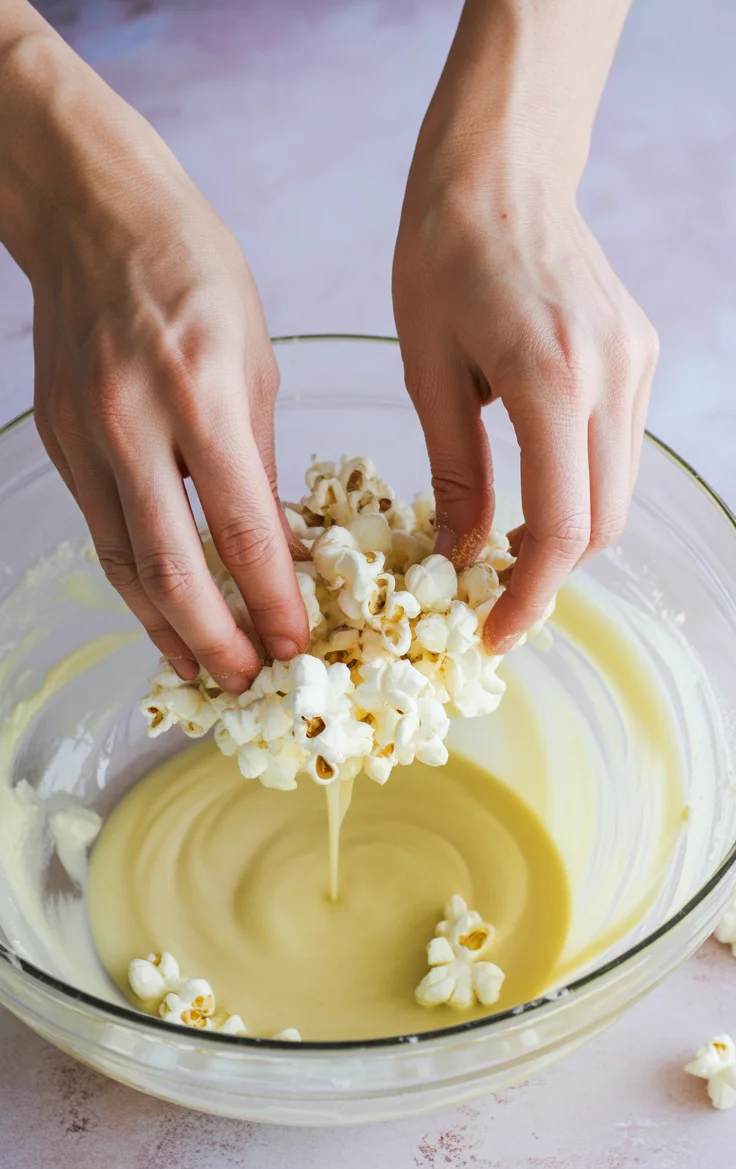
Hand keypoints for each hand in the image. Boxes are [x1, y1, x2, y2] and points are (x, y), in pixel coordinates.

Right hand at [5, 33, 307, 690]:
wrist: (93, 215)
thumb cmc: (193, 273)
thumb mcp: (255, 358)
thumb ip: (260, 457)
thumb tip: (277, 541)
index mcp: (201, 396)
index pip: (243, 529)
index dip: (271, 601)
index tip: (299, 645)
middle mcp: (135, 426)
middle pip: (173, 568)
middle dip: (217, 640)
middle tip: (250, 683)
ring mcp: (86, 438)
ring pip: (127, 564)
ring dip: (168, 629)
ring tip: (205, 670)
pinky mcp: (59, 443)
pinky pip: (103, 534)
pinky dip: (135, 585)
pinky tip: (161, 615)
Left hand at [392, 0, 657, 652]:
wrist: (503, 169)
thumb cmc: (441, 257)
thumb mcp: (426, 372)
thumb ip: (455, 472)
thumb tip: (463, 558)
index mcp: (549, 378)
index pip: (561, 526)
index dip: (530, 595)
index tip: (495, 633)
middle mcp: (610, 376)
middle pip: (602, 524)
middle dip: (549, 574)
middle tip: (492, 596)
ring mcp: (636, 365)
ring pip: (618, 494)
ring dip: (567, 535)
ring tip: (506, 545)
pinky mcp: (640, 356)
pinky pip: (619, 452)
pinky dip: (581, 489)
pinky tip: (534, 486)